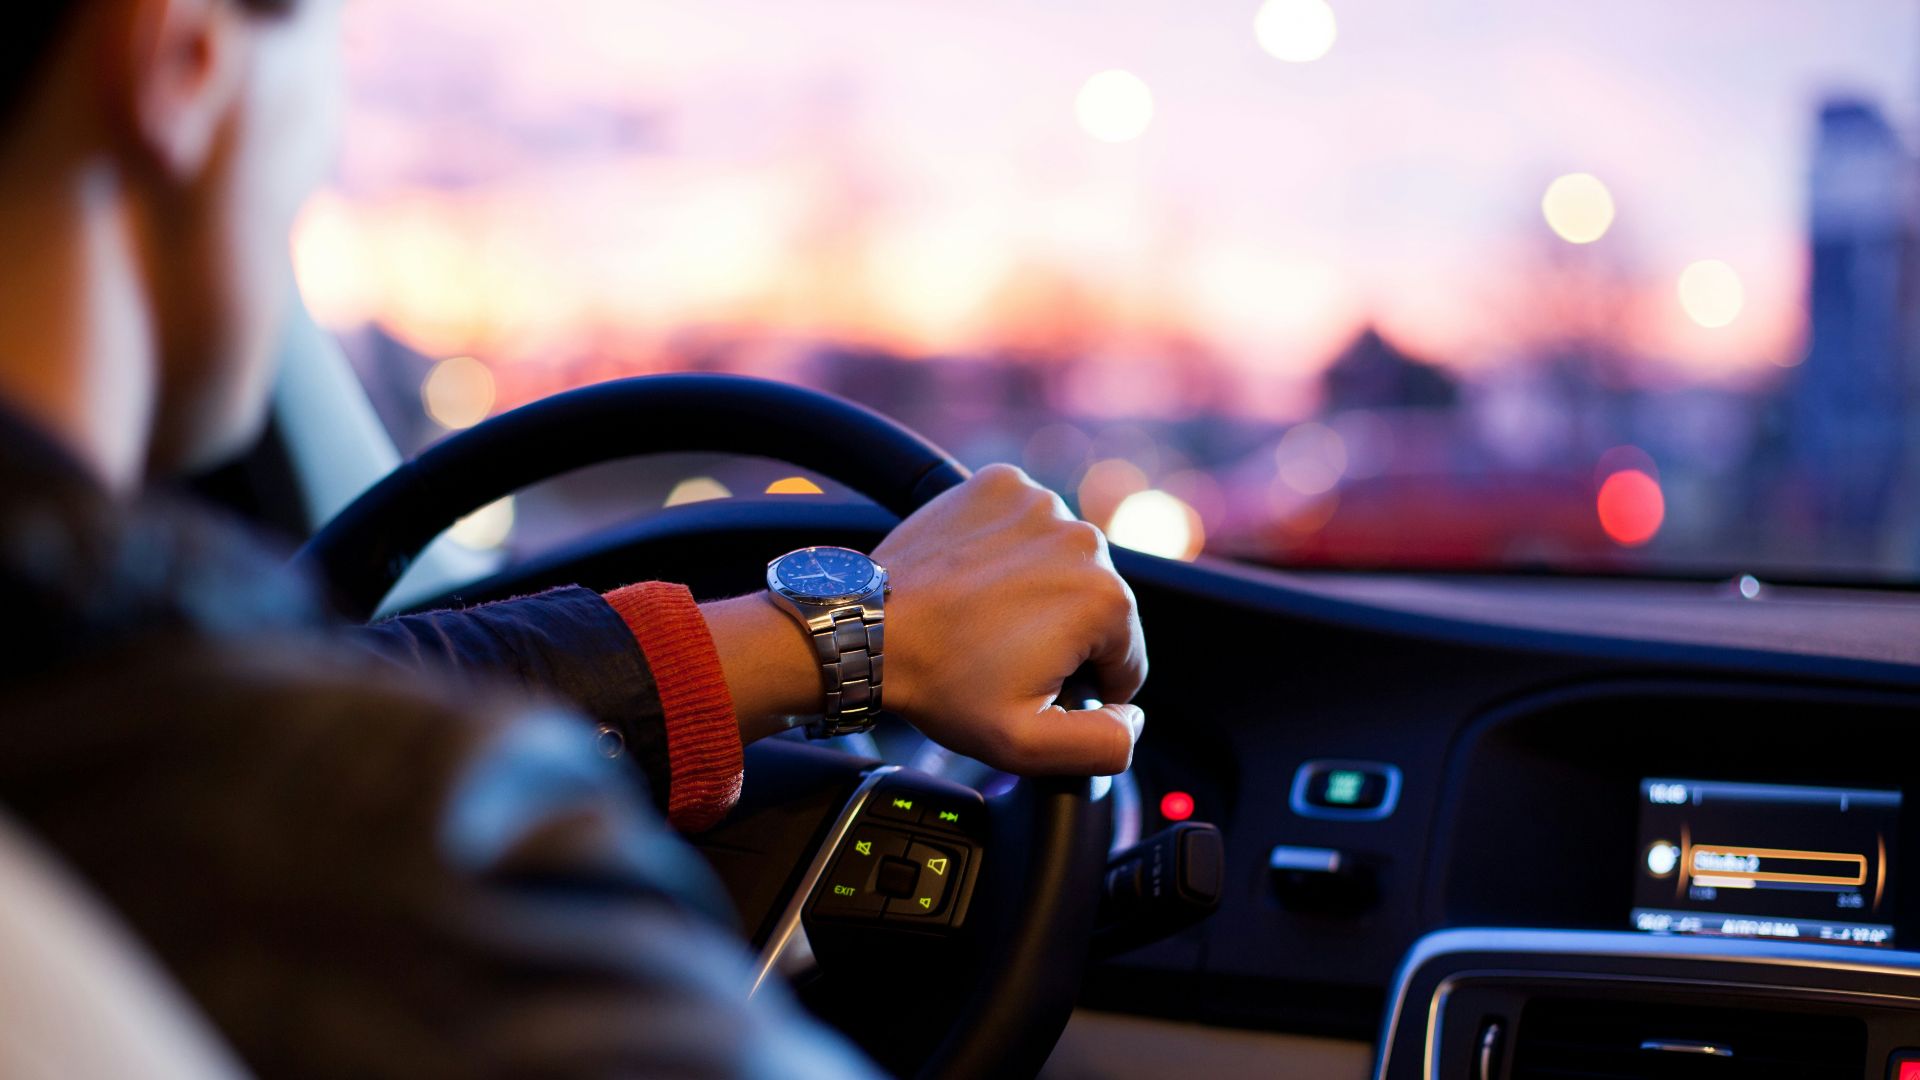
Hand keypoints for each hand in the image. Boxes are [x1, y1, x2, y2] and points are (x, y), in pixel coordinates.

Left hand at [872, 464, 1146, 775]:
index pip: (1125, 659)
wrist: (869, 629)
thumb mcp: (1028, 744)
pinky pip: (1026, 524)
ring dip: (1038, 589)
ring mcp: (1040, 503)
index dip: (1083, 686)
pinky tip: (977, 578)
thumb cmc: (941, 683)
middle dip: (1062, 636)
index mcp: (1105, 599)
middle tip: (1001, 654)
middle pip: (1097, 606)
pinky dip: (1010, 548)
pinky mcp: (1002, 484)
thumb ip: (1105, 744)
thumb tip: (1134, 717)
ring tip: (985, 617)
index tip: (1031, 685)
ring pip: (1063, 563)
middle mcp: (1084, 539)